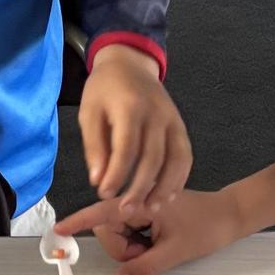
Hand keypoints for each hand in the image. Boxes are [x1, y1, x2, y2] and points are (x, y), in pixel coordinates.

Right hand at [55, 189, 246, 274]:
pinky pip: (130, 233)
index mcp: (140, 201)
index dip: (78, 222)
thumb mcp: (175, 251)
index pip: (101, 212)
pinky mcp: (146, 215)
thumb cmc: (206, 227)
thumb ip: (144, 267)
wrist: (229, 215)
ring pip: (118, 234)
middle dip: (122, 247)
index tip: (57, 231)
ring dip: (131, 248)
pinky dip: (138, 243)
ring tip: (158, 246)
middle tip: (148, 253)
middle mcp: (136, 200)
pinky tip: (157, 242)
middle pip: (108, 229)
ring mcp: (140, 207)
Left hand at [79, 44, 190, 213]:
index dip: (117, 174)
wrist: (130, 64)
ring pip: (175, 159)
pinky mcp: (181, 126)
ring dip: (164, 187)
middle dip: (140, 187)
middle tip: (126, 210)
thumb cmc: (105, 90)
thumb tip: (97, 180)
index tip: (104, 194)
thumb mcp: (89, 113)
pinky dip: (179, 177)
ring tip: (151, 208)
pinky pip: (185, 155)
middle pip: (153, 157)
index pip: (127, 147)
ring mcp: (173, 120)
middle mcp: (157, 114)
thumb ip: (95, 147)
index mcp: (130, 107)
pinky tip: (169, 194)